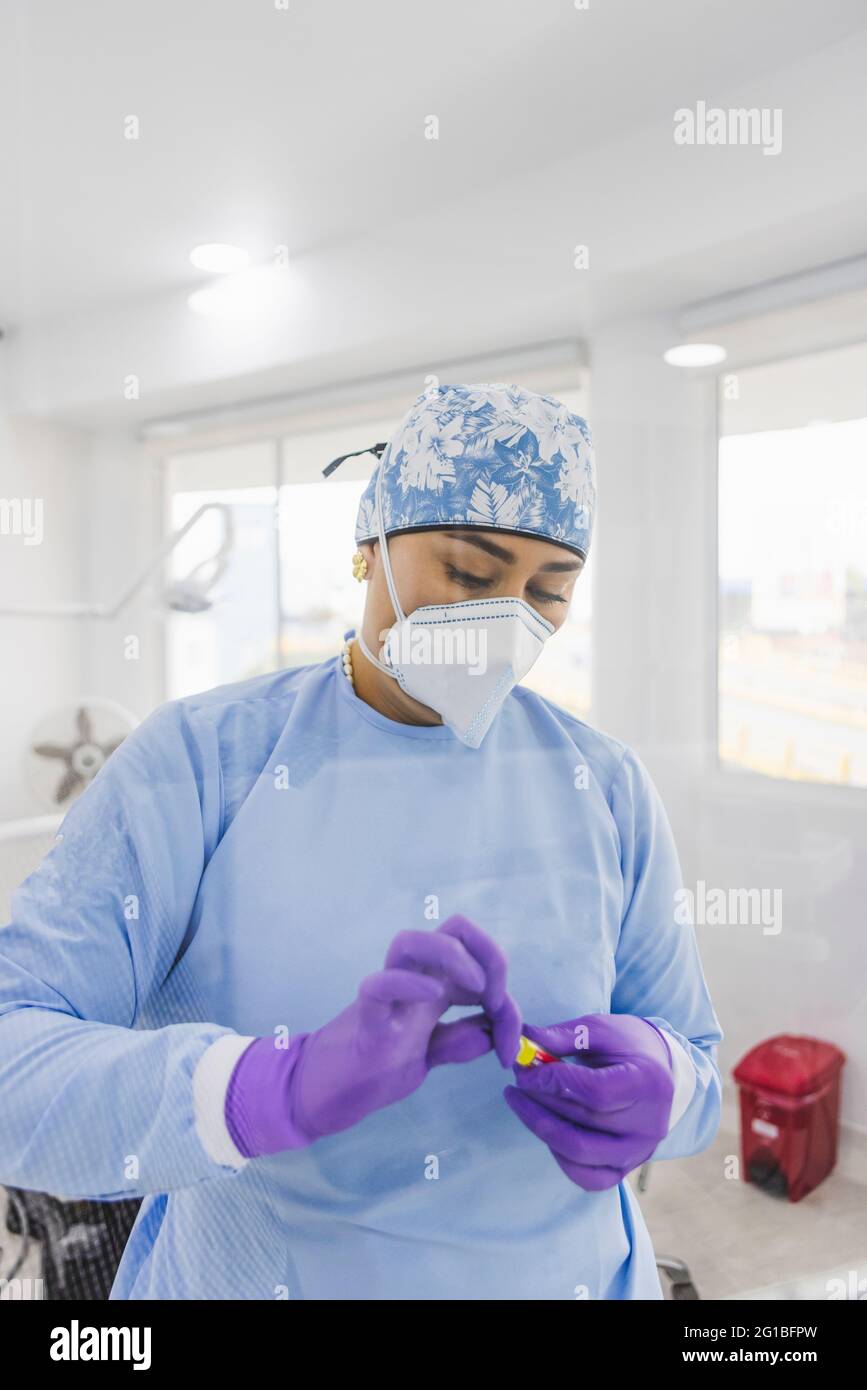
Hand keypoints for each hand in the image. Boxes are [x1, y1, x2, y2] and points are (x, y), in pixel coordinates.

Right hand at [225, 914, 521, 1154]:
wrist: (321, 1096)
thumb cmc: (371, 1071)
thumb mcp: (426, 1057)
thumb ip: (458, 1042)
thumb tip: (491, 1033)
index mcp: (431, 989)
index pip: (478, 961)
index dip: (506, 1000)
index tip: (511, 1046)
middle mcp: (411, 982)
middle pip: (453, 929)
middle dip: (490, 953)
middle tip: (496, 1002)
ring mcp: (387, 998)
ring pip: (411, 941)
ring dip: (454, 956)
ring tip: (477, 991)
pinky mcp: (365, 1024)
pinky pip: (378, 987)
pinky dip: (407, 983)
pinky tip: (433, 996)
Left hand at [502, 1014, 674, 1189]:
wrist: (658, 1069)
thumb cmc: (627, 1045)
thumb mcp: (598, 1030)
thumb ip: (561, 1037)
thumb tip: (519, 1042)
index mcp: (648, 1084)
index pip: (596, 1093)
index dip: (554, 1083)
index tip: (524, 1071)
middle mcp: (649, 1125)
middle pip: (583, 1123)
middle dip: (539, 1101)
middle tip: (517, 1079)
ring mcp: (638, 1152)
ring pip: (579, 1153)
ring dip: (541, 1127)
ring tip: (522, 1101)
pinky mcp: (625, 1169)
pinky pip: (586, 1176)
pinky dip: (559, 1154)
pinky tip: (545, 1126)